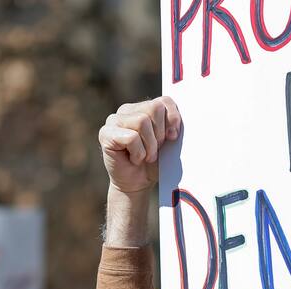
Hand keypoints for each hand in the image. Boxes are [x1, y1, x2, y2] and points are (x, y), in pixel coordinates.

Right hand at [99, 97, 182, 246]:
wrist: (136, 185)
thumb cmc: (153, 164)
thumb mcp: (167, 142)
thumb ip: (172, 125)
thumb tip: (185, 116)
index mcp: (141, 108)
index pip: (163, 101)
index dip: (173, 119)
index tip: (174, 138)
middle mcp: (125, 110)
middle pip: (153, 109)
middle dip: (159, 135)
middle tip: (154, 151)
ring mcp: (113, 121)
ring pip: (142, 122)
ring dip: (149, 146)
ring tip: (145, 157)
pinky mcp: (105, 134)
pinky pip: (131, 137)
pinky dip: (138, 153)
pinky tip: (133, 159)